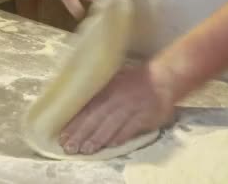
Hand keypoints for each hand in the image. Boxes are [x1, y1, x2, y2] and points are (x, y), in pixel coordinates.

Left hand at [59, 64, 175, 154]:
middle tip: (70, 147)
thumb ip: (100, 92)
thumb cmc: (136, 79)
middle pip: (95, 118)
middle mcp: (117, 98)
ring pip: (111, 126)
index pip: (87, 108)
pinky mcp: (145, 116)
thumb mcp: (114, 80)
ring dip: (97, 139)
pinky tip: (110, 146)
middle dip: (81, 134)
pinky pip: (130, 129)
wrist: (164, 77)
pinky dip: (120, 137)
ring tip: (85, 150)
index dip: (75, 122)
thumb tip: (79, 104)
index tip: (63, 135)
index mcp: (107, 89)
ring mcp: (131, 107)